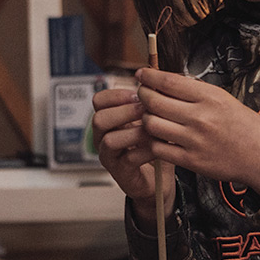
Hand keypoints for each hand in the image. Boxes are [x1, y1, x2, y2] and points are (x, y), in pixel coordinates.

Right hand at [91, 86, 175, 228]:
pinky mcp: (121, 172)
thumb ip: (152, 103)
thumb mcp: (153, 120)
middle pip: (99, 119)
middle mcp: (104, 137)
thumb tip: (160, 81)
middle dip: (124, 111)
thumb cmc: (155, 145)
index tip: (138, 92)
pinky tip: (158, 146)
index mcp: (111, 120)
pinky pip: (127, 158)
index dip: (117, 94)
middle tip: (145, 110)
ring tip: (152, 129)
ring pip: (109, 139)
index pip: (99, 100)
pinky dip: (144, 150)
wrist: (159, 179)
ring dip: (134, 131)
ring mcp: (110, 155)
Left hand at [135, 68, 259, 197]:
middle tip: (143, 94)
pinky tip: (158, 137)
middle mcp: (200, 117)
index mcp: (210, 97)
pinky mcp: (191, 161)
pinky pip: (158, 148)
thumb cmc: (246, 127)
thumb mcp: (225, 99)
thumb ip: (196, 91)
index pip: (168, 82)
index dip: (149, 76)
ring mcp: (194, 140)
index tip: (142, 74)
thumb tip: (167, 81)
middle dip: (143, 95)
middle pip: (154, 101)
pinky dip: (153, 141)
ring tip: (151, 116)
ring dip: (146, 119)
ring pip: (152, 124)